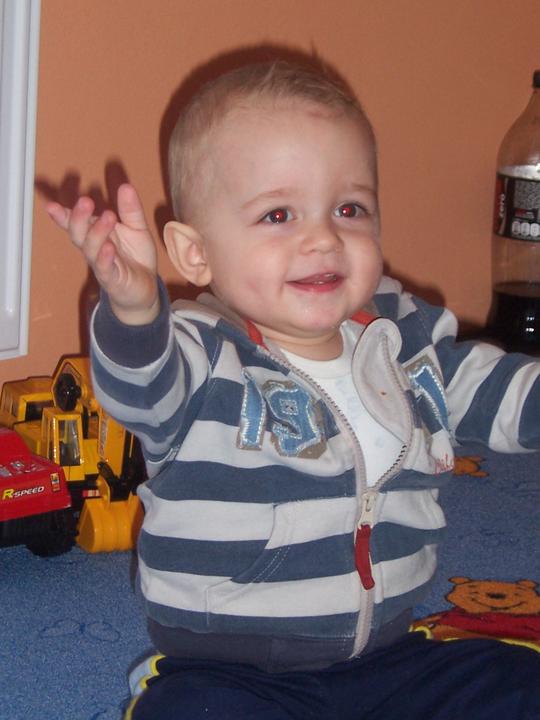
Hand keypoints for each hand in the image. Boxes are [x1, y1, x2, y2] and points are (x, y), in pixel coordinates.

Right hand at [46, 183, 158, 324]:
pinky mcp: (112, 279)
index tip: (51, 206)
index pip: (76, 222)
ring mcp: (101, 264)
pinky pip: (104, 268)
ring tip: (108, 216)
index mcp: (96, 233)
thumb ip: (130, 210)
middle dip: (78, 217)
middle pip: (78, 233)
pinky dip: (105, 257)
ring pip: (90, 249)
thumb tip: (125, 186)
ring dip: (97, 232)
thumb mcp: (137, 229)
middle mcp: (94, 248)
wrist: (145, 288)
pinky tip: (109, 247)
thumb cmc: (136, 258)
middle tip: (85, 201)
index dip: (63, 215)